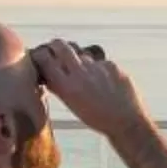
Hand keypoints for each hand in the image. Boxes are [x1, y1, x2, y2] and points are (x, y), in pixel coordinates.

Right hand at [31, 38, 146, 139]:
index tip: (40, 55)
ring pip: (81, 54)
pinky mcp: (112, 65)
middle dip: (56, 45)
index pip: (44, 59)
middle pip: (61, 45)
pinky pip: (100, 61)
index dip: (40, 54)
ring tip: (87, 75)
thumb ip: (59, 86)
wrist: (126, 121)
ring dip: (80, 60)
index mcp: (66, 86)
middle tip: (56, 49)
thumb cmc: (97, 118)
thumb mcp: (71, 104)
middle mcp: (80, 73)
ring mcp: (97, 67)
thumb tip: (47, 72)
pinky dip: (99, 69)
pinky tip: (105, 82)